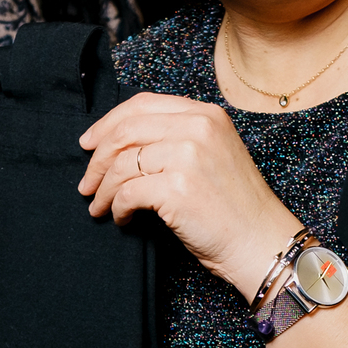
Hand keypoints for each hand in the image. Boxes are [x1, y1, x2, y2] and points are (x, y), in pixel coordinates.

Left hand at [78, 93, 297, 298]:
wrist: (261, 242)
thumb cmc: (234, 207)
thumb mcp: (212, 155)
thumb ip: (177, 138)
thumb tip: (116, 144)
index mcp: (206, 114)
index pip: (142, 105)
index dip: (108, 123)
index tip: (89, 143)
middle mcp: (198, 127)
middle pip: (125, 131)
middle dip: (97, 159)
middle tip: (86, 183)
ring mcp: (188, 156)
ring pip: (122, 163)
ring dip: (103, 189)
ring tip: (99, 207)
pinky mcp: (178, 188)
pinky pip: (127, 192)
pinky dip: (116, 207)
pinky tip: (122, 219)